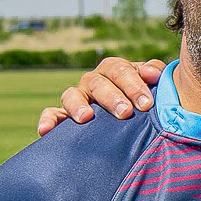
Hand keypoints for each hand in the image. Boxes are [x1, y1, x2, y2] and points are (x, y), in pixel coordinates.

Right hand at [37, 58, 165, 135]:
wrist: (132, 117)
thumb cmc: (145, 98)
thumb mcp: (153, 84)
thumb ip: (155, 74)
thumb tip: (151, 74)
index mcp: (114, 71)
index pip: (120, 71)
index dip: (133, 85)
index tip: (147, 103)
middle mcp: (94, 81)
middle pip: (98, 83)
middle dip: (112, 97)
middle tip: (125, 112)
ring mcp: (78, 97)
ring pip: (72, 95)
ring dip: (78, 105)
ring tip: (86, 117)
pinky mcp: (65, 115)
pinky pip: (52, 114)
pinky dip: (48, 120)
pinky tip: (46, 130)